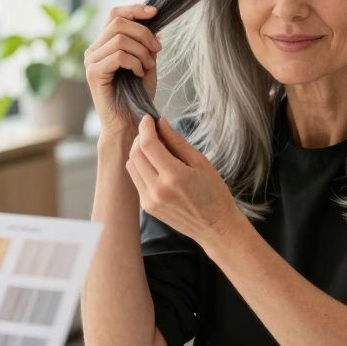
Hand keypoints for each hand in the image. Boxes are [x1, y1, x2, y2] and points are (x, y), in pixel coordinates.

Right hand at [83, 4, 161, 138]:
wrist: (129, 123)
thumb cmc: (137, 96)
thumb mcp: (147, 64)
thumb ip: (148, 45)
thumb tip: (155, 27)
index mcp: (104, 44)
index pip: (115, 14)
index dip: (135, 9)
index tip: (155, 13)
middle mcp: (94, 50)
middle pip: (119, 22)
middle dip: (144, 33)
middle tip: (157, 50)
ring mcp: (91, 61)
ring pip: (120, 39)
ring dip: (142, 51)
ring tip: (148, 66)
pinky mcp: (94, 74)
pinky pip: (118, 56)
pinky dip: (135, 62)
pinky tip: (140, 74)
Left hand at [125, 115, 243, 248]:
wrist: (215, 227)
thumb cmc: (214, 193)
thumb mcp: (201, 162)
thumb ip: (177, 142)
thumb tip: (161, 123)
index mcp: (174, 176)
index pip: (148, 145)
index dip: (145, 127)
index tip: (149, 118)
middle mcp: (157, 190)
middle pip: (136, 154)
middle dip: (140, 137)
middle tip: (151, 131)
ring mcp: (150, 201)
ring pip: (131, 166)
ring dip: (138, 152)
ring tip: (153, 147)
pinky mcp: (147, 207)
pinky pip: (136, 180)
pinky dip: (140, 167)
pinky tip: (154, 164)